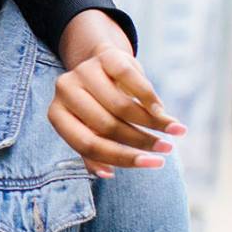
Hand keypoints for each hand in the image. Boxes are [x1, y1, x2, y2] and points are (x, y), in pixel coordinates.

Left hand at [49, 43, 185, 177]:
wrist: (101, 66)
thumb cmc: (97, 108)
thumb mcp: (90, 129)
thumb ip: (95, 153)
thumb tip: (107, 174)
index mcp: (57, 114)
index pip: (88, 144)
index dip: (120, 158)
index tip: (150, 165)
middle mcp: (65, 90)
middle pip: (107, 126)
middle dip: (141, 141)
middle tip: (166, 150)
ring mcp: (84, 71)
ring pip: (121, 106)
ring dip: (152, 123)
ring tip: (175, 132)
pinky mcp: (106, 56)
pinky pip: (132, 80)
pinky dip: (150, 98)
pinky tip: (164, 111)